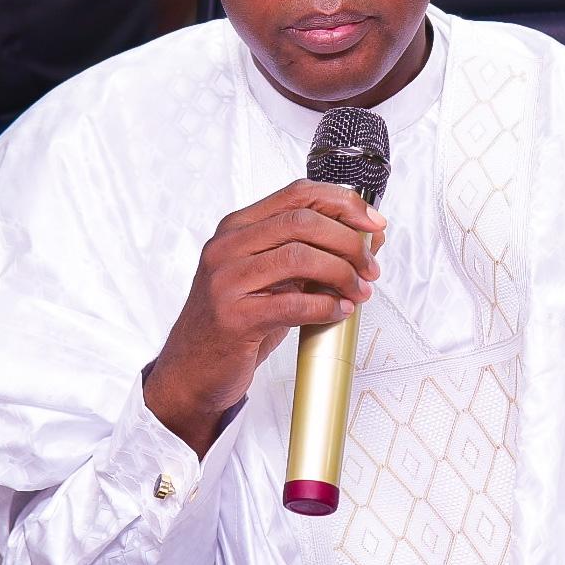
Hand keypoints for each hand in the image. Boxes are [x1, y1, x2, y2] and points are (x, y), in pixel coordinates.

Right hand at [143, 179, 385, 454]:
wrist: (192, 370)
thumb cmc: (239, 319)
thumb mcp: (275, 278)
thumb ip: (317, 252)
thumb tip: (372, 234)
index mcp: (237, 227)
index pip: (297, 194)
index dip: (342, 202)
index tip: (373, 223)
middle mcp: (227, 246)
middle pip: (302, 222)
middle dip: (348, 242)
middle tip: (371, 267)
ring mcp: (226, 280)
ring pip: (300, 257)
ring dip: (342, 273)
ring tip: (359, 291)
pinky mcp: (233, 317)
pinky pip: (293, 304)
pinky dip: (326, 307)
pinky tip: (339, 312)